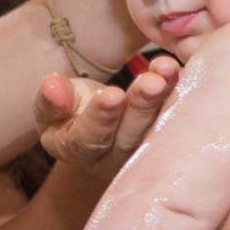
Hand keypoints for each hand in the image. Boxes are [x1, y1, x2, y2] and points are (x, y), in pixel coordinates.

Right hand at [35, 56, 179, 175]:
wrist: (93, 122)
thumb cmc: (68, 112)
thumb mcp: (51, 107)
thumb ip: (50, 100)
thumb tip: (50, 85)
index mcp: (76, 152)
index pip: (88, 138)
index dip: (101, 117)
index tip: (112, 94)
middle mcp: (111, 159)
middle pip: (128, 136)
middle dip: (141, 106)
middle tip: (152, 83)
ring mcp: (140, 151)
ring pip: (154, 127)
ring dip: (164, 97)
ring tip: (167, 70)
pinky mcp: (163, 138)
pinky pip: (173, 116)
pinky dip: (177, 92)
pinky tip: (179, 71)